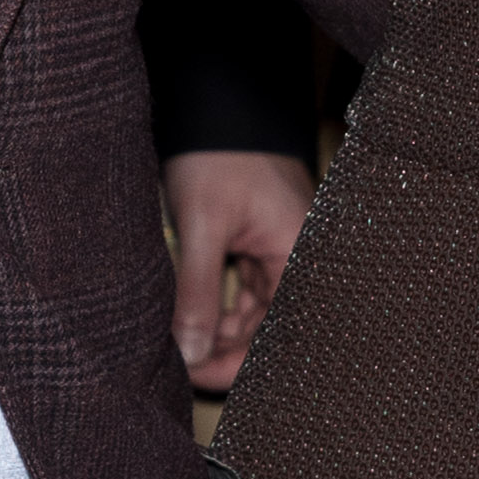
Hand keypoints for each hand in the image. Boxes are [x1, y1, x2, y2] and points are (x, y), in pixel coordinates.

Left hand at [163, 147, 314, 391]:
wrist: (218, 102)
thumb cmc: (218, 155)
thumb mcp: (203, 224)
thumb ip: (199, 291)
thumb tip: (190, 353)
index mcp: (300, 256)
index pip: (281, 335)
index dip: (239, 364)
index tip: (195, 376)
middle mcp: (299, 260)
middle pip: (270, 329)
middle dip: (223, 350)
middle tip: (178, 366)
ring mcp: (281, 253)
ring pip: (255, 314)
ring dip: (218, 331)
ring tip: (178, 344)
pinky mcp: (262, 246)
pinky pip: (247, 293)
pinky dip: (219, 308)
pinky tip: (191, 321)